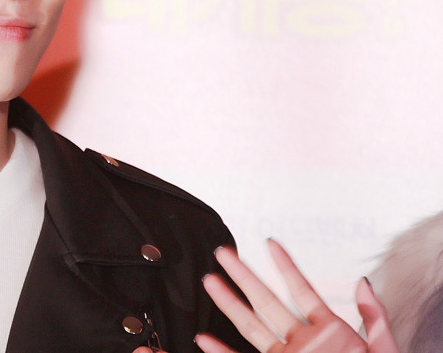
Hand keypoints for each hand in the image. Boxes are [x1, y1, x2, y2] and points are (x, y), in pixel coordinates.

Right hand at [195, 238, 398, 352]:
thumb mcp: (382, 348)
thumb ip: (373, 318)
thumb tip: (363, 282)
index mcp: (328, 332)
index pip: (300, 290)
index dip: (285, 265)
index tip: (271, 244)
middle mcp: (302, 341)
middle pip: (265, 300)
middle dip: (243, 275)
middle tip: (226, 253)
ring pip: (250, 326)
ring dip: (229, 304)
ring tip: (211, 281)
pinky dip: (220, 351)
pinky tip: (205, 339)